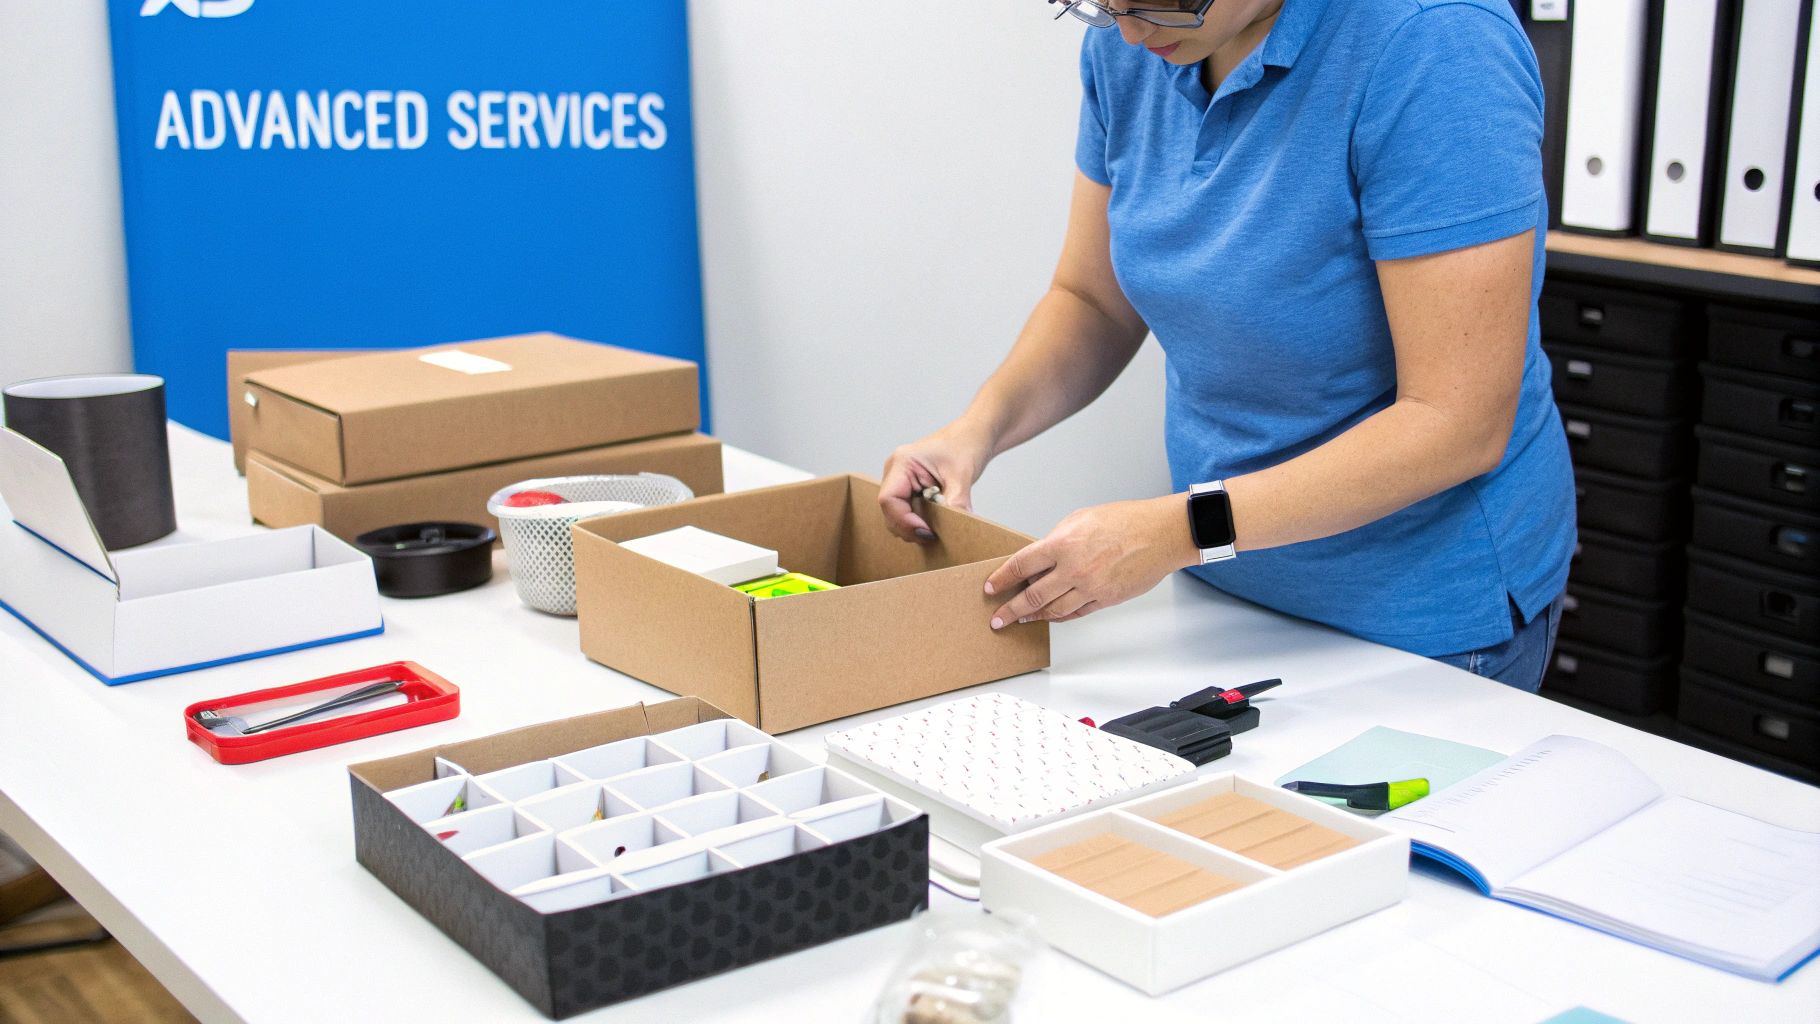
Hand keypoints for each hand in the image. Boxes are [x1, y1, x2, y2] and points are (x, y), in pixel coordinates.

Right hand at [879, 424, 993, 542]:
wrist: (974, 435)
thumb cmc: (965, 444)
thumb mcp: (962, 475)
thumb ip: (956, 502)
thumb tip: (955, 528)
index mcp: (903, 462)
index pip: (889, 499)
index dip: (904, 520)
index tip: (926, 532)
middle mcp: (896, 471)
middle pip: (889, 510)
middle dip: (909, 526)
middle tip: (932, 536)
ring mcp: (900, 479)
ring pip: (896, 513)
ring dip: (913, 524)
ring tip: (936, 530)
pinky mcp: (909, 487)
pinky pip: (906, 509)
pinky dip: (918, 520)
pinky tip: (935, 523)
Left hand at [984, 495, 1197, 626]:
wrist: (1160, 534)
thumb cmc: (1125, 521)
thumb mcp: (1081, 519)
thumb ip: (1057, 539)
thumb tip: (1041, 557)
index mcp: (1063, 545)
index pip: (1021, 565)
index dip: (1002, 578)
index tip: (991, 587)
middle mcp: (1074, 570)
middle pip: (1032, 595)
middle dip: (1010, 609)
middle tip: (997, 618)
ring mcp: (1090, 588)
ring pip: (1054, 610)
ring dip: (1034, 616)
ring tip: (1021, 619)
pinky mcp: (1106, 599)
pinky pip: (1076, 613)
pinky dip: (1060, 616)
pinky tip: (1050, 616)